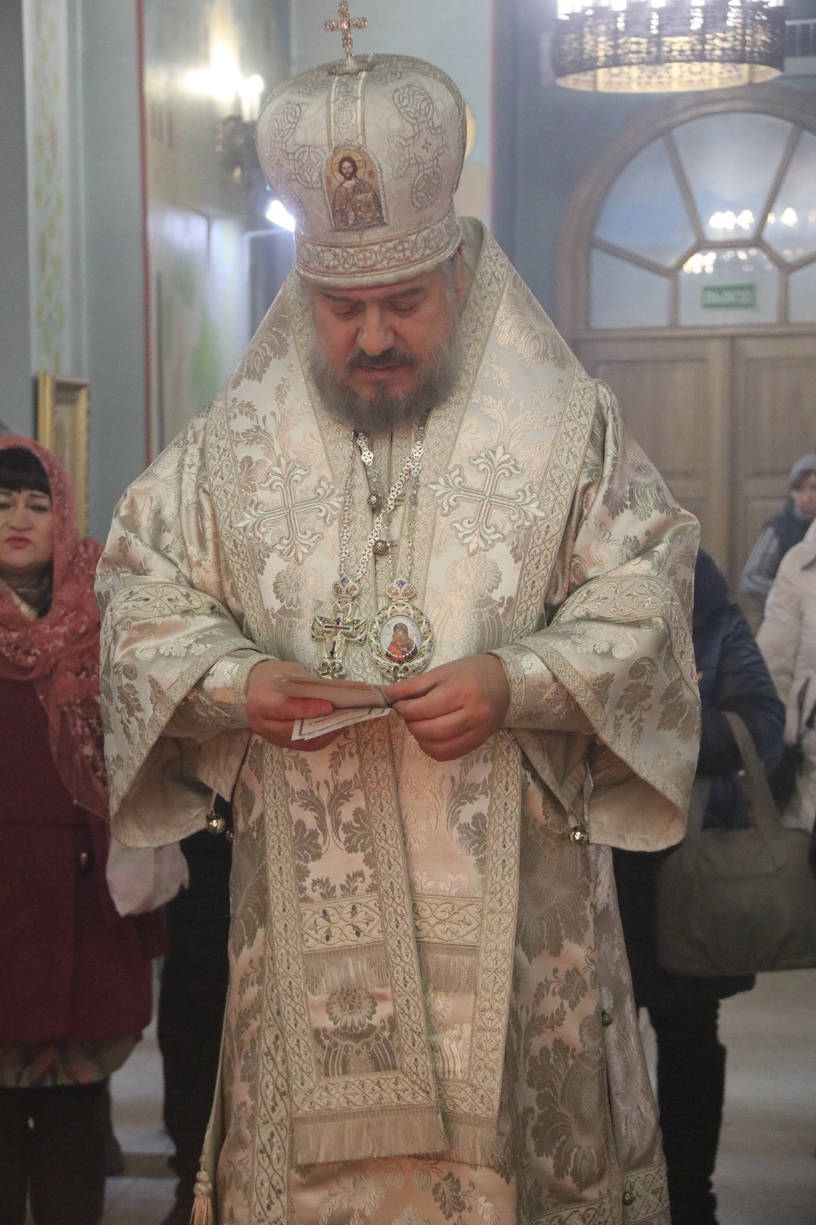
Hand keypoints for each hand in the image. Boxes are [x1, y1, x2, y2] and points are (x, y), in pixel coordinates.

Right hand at [246, 660, 338, 750]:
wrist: (258, 687)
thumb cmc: (276, 677)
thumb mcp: (289, 674)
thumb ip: (305, 688)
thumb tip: (332, 698)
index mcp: (260, 701)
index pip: (284, 708)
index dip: (307, 709)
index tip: (329, 707)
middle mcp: (261, 724)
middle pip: (293, 731)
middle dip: (320, 725)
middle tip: (342, 717)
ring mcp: (269, 737)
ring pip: (299, 742)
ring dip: (323, 734)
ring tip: (342, 723)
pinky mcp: (279, 743)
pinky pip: (302, 746)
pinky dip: (320, 738)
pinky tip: (334, 729)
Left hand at [383, 654, 509, 761]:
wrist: (504, 684)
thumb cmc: (470, 673)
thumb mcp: (441, 672)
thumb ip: (412, 685)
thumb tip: (386, 695)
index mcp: (462, 691)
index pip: (424, 708)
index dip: (404, 709)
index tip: (398, 704)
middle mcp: (472, 714)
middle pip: (429, 729)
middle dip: (411, 723)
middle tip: (408, 714)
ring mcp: (477, 732)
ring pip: (436, 746)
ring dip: (419, 737)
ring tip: (419, 723)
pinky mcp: (477, 744)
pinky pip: (447, 754)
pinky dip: (431, 748)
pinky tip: (429, 736)